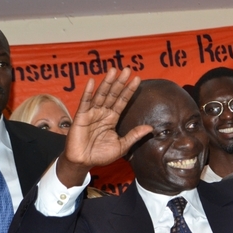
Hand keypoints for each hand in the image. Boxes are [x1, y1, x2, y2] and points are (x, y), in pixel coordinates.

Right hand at [57, 68, 152, 186]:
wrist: (84, 162)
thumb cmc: (100, 155)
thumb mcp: (122, 145)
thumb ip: (134, 135)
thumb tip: (150, 128)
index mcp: (112, 118)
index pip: (122, 101)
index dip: (129, 90)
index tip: (137, 79)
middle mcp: (102, 113)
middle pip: (113, 94)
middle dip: (120, 82)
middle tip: (127, 69)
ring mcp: (91, 113)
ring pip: (101, 95)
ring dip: (107, 83)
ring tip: (114, 70)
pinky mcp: (81, 117)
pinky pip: (85, 102)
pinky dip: (88, 92)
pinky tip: (93, 81)